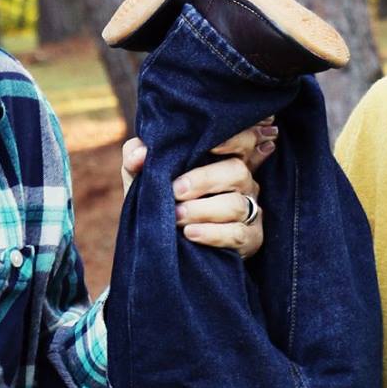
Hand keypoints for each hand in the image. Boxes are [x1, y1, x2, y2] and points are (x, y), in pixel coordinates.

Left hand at [120, 122, 276, 257]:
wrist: (162, 247)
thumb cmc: (159, 202)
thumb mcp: (142, 177)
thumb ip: (135, 157)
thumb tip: (141, 154)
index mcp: (222, 159)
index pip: (243, 140)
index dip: (234, 139)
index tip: (210, 146)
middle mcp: (242, 182)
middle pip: (238, 171)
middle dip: (205, 180)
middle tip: (175, 191)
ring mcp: (250, 210)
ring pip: (237, 205)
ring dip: (203, 210)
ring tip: (176, 216)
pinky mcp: (251, 239)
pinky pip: (238, 234)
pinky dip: (213, 234)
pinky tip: (190, 233)